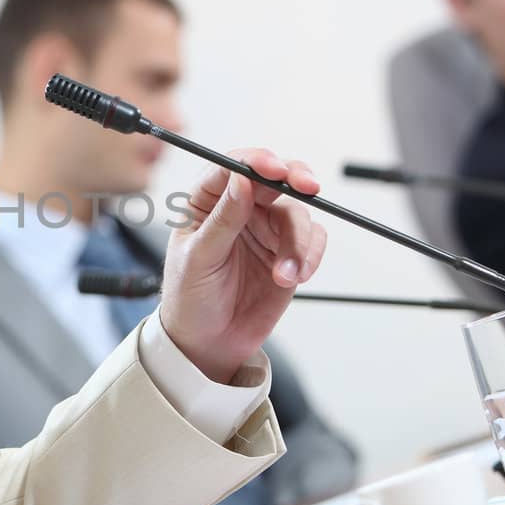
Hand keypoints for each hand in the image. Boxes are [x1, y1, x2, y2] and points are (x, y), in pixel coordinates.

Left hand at [159, 151, 326, 381]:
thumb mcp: (199, 257)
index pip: (233, 167)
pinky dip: (310, 256)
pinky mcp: (288, 252)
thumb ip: (222, 219)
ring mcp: (266, 229)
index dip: (256, 161)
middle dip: (295, 178)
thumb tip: (241, 180)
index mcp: (207, 202)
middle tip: (309, 187)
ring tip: (285, 274)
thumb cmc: (190, 297)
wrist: (209, 343)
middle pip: (275, 177)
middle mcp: (240, 208)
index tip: (275, 169)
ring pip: (298, 212)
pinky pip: (313, 240)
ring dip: (299, 241)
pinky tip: (293, 277)